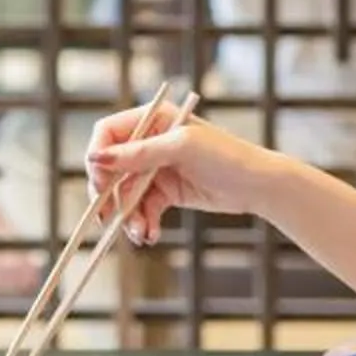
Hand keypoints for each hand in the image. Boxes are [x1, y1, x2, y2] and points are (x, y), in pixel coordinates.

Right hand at [83, 105, 282, 245]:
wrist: (258, 185)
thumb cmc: (226, 155)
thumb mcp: (181, 149)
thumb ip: (138, 154)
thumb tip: (97, 158)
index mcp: (152, 120)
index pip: (108, 133)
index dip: (98, 156)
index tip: (100, 182)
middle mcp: (150, 142)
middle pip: (111, 168)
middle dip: (109, 195)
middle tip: (107, 219)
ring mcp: (156, 168)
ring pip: (126, 194)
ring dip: (128, 216)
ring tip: (140, 233)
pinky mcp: (166, 192)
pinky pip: (143, 209)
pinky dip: (144, 222)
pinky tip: (151, 235)